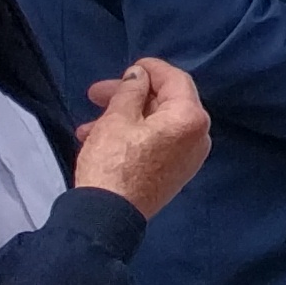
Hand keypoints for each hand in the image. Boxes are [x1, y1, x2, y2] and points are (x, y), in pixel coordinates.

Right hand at [74, 59, 209, 219]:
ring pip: (156, 125)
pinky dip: (132, 136)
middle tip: (95, 94)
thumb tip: (139, 75)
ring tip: (86, 125)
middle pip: (164, 103)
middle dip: (128, 96)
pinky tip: (99, 140)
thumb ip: (130, 91)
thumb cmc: (112, 164)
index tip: (130, 66)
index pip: (175, 80)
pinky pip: (157, 144)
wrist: (106, 218)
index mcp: (190, 118)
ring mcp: (188, 157)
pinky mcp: (175, 173)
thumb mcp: (117, 119)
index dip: (151, 69)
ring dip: (122, 119)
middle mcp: (199, 136)